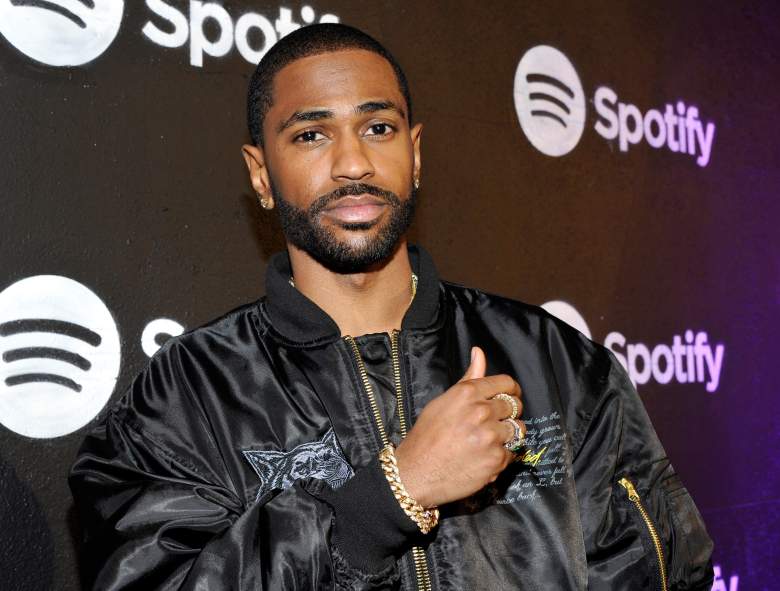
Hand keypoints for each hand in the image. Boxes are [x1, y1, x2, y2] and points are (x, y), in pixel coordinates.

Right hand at [394, 346, 524, 507]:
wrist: (415, 474)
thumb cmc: (426, 436)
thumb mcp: (443, 401)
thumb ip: (468, 379)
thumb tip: (479, 352)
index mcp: (468, 393)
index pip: (507, 383)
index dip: (510, 391)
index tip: (508, 398)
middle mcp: (481, 411)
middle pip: (515, 406)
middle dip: (507, 414)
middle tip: (492, 423)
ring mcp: (491, 437)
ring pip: (518, 429)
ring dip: (507, 435)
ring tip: (488, 441)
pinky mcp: (496, 460)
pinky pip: (512, 453)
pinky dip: (501, 456)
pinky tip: (483, 458)